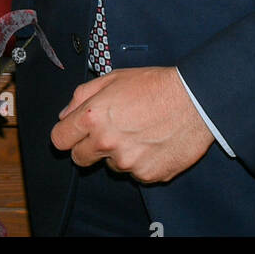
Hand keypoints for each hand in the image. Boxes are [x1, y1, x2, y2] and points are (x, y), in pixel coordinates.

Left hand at [51, 66, 213, 182]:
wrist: (194, 100)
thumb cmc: (154, 85)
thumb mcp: (113, 78)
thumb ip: (82, 95)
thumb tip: (65, 115)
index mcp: (93, 117)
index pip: (60, 139)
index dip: (66, 134)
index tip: (74, 132)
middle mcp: (106, 143)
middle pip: (79, 159)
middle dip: (88, 147)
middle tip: (108, 132)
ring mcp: (127, 163)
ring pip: (111, 165)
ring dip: (118, 153)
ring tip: (139, 131)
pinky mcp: (148, 175)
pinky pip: (135, 173)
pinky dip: (141, 161)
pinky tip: (153, 142)